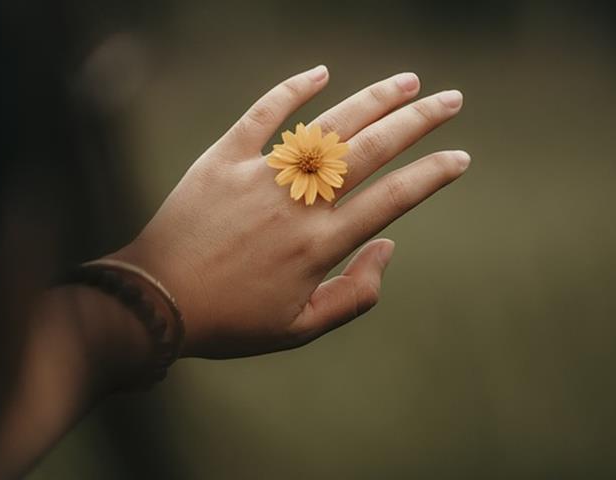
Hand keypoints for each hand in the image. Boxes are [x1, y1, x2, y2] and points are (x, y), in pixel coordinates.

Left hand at [112, 65, 468, 357]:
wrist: (156, 300)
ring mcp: (261, 175)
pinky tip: (321, 72)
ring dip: (371, 100)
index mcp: (320, 244)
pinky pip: (262, 115)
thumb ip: (355, 294)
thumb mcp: (300, 328)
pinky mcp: (223, 158)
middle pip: (371, 150)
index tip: (459, 157)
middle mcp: (298, 202)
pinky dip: (291, 90)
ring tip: (405, 82)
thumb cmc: (231, 321)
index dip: (432, 175)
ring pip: (328, 126)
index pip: (393, 199)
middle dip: (417, 121)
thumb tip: (388, 246)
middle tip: (450, 99)